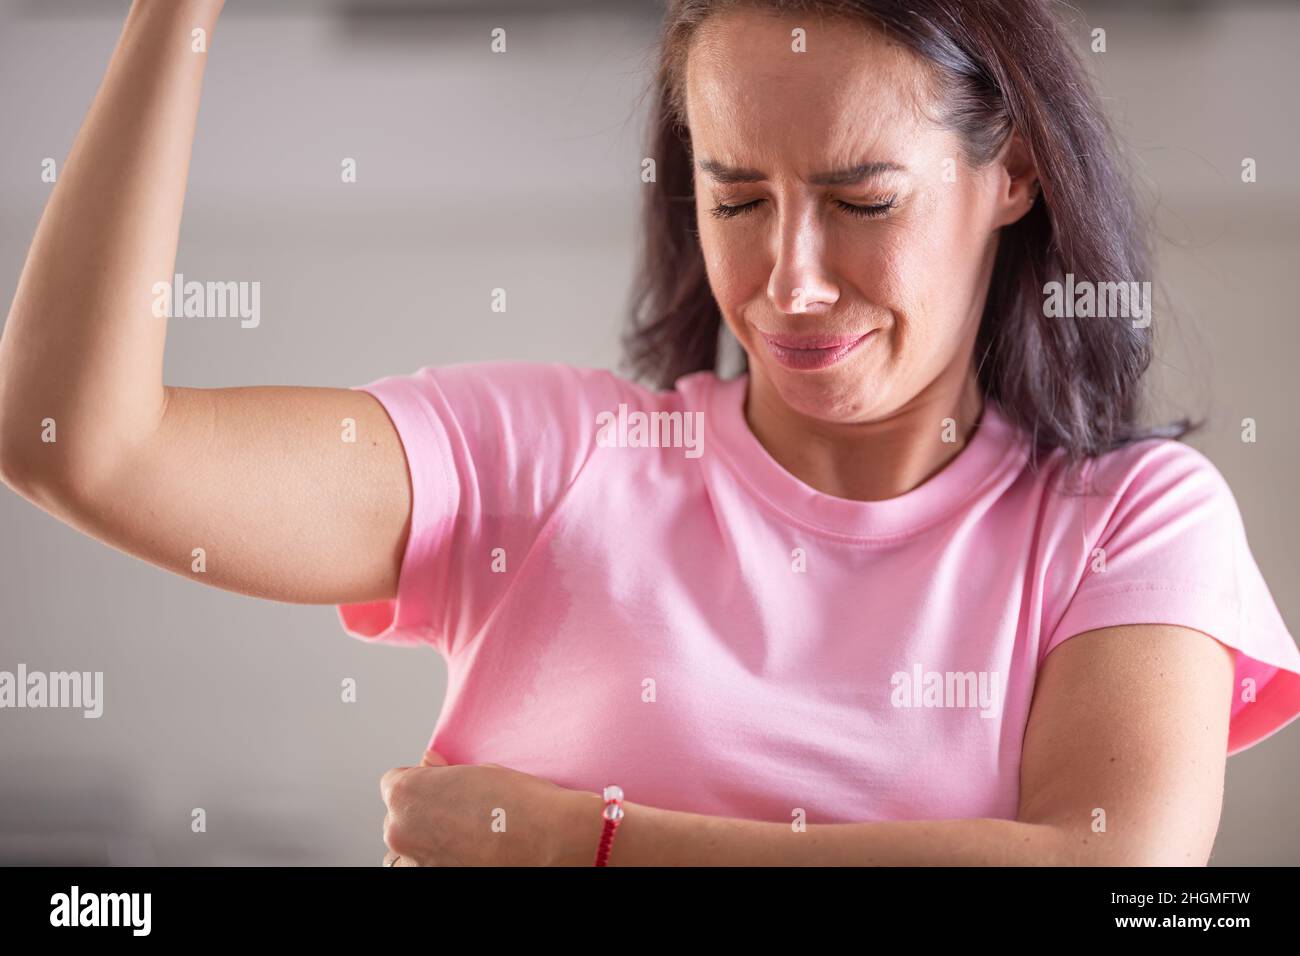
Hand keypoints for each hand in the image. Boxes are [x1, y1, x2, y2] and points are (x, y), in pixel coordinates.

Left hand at [380, 747, 597, 865]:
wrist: (549, 841)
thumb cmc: (520, 804)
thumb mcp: (478, 771)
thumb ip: (442, 772)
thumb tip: (427, 765)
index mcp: (406, 794)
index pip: (394, 783)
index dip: (422, 784)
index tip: (440, 788)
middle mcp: (400, 831)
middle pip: (398, 817)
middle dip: (422, 815)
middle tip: (458, 813)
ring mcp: (415, 862)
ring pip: (407, 850)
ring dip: (425, 844)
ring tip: (462, 838)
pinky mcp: (433, 880)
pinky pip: (424, 867)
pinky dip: (438, 862)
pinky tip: (465, 854)